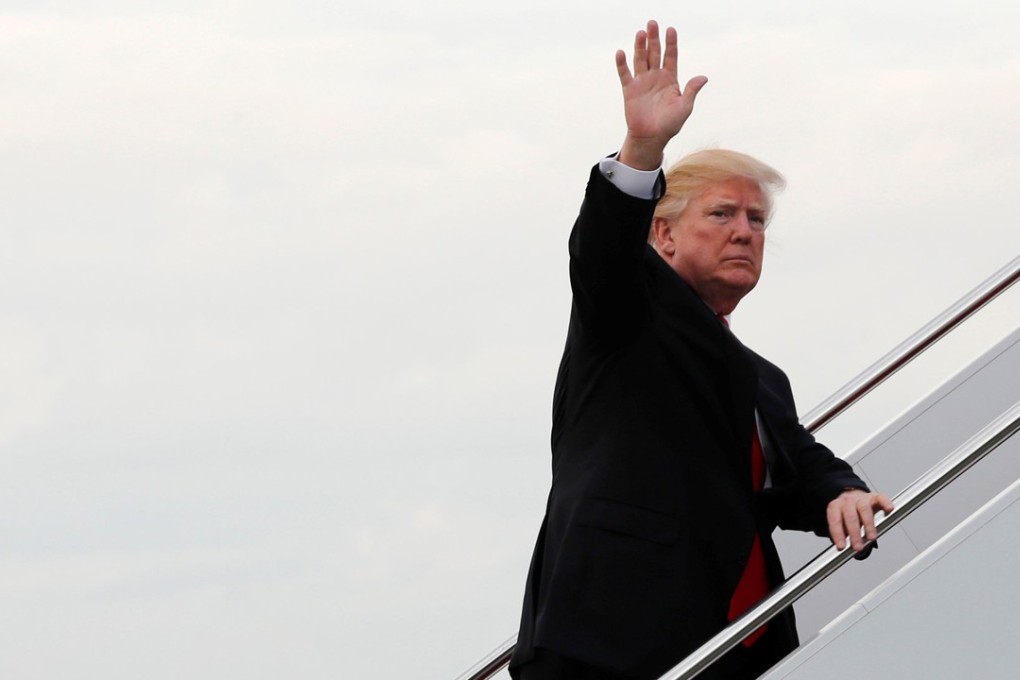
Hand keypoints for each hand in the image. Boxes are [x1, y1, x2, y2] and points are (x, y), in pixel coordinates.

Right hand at [616, 20, 707, 169]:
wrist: (651, 138)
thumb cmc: (670, 125)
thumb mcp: (685, 107)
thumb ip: (691, 91)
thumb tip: (703, 77)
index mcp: (670, 79)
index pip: (671, 56)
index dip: (671, 43)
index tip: (671, 30)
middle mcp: (655, 77)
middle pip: (655, 53)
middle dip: (654, 39)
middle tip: (652, 23)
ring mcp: (642, 82)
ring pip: (640, 59)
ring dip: (640, 46)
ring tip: (641, 33)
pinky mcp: (629, 90)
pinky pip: (625, 74)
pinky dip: (622, 64)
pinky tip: (621, 52)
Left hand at [826, 489, 894, 551]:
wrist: (854, 496)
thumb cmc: (848, 514)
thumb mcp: (842, 523)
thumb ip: (844, 534)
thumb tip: (847, 550)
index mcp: (836, 506)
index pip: (835, 520)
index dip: (838, 534)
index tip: (841, 547)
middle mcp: (848, 501)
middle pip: (850, 516)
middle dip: (854, 533)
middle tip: (858, 546)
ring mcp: (862, 498)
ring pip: (864, 509)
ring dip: (868, 525)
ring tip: (871, 538)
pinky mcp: (875, 497)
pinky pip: (881, 498)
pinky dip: (886, 504)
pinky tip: (889, 510)